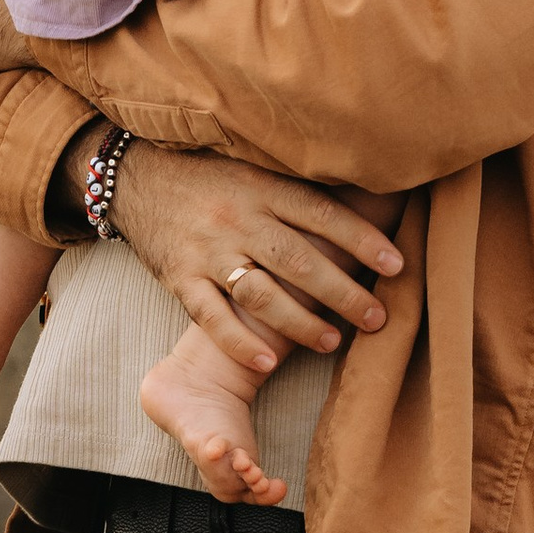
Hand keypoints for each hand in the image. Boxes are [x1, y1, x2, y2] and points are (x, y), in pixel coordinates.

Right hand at [105, 141, 404, 377]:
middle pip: (298, 260)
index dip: (362, 240)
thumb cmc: (212, 177)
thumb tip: (365, 195)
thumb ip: (297, 190)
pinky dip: (238, 341)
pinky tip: (266, 363)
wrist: (136, 176)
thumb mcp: (255, 169)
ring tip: (334, 342)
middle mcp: (238, 219)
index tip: (397, 265)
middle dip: (343, 292)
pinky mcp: (179, 277)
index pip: (321, 215)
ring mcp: (207, 250)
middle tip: (378, 317)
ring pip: (260, 292)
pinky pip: (211, 316)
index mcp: (263, 188)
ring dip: (300, 322)